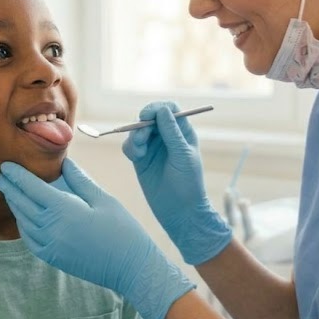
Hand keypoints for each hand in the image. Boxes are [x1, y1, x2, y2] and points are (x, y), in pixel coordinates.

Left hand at [0, 158, 194, 318]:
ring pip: (23, 221)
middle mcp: (52, 229)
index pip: (32, 188)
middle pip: (22, 204)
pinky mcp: (53, 258)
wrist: (131, 268)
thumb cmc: (122, 230)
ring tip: (9, 191)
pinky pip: (30, 238)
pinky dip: (23, 224)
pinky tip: (23, 215)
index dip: (17, 175)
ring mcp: (50, 246)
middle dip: (9, 188)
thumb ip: (80, 180)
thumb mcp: (103, 199)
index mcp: (64, 210)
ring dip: (14, 205)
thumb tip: (65, 163)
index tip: (5, 164)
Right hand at [122, 101, 231, 264]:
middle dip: (142, 124)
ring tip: (140, 153)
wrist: (179, 211)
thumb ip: (172, 132)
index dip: (158, 108)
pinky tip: (137, 158)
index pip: (169, 109)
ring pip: (136, 130)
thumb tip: (162, 110)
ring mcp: (152, 147)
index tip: (149, 116)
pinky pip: (129, 145)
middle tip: (142, 137)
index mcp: (182, 132)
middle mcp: (166, 136)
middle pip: (150, 116)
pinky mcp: (140, 159)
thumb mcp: (183, 155)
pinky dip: (130, 148)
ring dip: (135, 137)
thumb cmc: (188, 183)